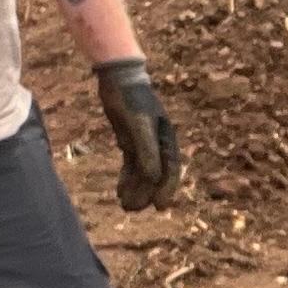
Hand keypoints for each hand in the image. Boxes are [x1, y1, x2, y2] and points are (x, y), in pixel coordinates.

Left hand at [94, 58, 179, 208]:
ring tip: (125, 205)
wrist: (117, 78)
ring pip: (142, 172)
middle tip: (133, 210)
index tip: (159, 207)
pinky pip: (131, 165)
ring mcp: (144, 142)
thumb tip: (154, 178)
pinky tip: (120, 192)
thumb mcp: (138, 126)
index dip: (167, 189)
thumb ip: (147, 151)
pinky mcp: (129, 140)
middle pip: (156, 175)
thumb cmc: (131, 100)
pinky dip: (127, 179)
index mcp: (166, 139)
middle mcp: (158, 143)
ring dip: (135, 189)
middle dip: (146, 193)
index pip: (170, 169)